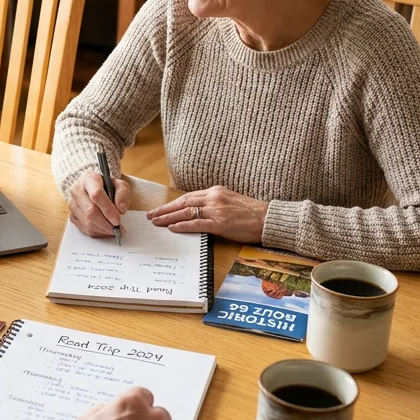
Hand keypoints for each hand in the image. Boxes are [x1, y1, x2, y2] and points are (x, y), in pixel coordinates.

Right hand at [68, 170, 130, 237]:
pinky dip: (97, 232)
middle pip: (90, 211)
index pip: (96, 195)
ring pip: (87, 222)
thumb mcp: (119, 184)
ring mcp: (72, 204)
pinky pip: (84, 228)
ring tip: (114, 230)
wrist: (93, 188)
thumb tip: (121, 209)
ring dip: (103, 229)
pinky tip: (106, 230)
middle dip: (106, 224)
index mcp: (89, 179)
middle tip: (119, 229)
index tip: (117, 220)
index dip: (108, 209)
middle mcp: (77, 190)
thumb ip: (123, 194)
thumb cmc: (107, 187)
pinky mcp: (72, 215)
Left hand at [147, 185, 267, 242]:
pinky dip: (182, 226)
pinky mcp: (220, 223)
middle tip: (151, 215)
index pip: (188, 197)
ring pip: (186, 212)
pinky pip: (197, 224)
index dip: (172, 203)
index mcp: (215, 191)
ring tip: (156, 222)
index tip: (160, 209)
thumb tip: (196, 212)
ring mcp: (217, 210)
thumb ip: (213, 204)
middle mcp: (214, 198)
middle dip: (165, 209)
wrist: (268, 219)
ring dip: (168, 217)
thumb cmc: (251, 213)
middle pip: (183, 202)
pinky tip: (172, 228)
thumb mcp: (230, 201)